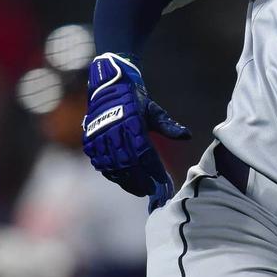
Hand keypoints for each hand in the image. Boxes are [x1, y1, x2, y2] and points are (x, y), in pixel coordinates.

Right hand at [82, 53, 191, 211]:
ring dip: (126, 180)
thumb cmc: (135, 99)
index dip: (152, 169)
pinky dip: (110, 173)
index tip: (161, 180)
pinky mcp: (90, 140)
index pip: (144, 152)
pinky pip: (99, 162)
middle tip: (150, 190)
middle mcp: (114, 129)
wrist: (108, 86)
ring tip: (138, 189)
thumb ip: (168, 125)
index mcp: (132, 121)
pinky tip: (120, 179)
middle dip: (140, 180)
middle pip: (128, 163)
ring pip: (113, 165)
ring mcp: (100, 135)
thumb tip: (187, 136)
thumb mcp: (153, 110)